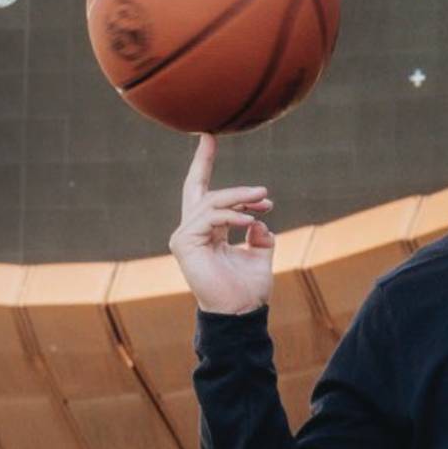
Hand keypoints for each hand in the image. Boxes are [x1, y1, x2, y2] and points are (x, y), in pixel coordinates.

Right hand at [171, 133, 276, 316]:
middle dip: (211, 166)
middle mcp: (192, 231)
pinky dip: (233, 215)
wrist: (240, 313)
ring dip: (240, 199)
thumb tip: (259, 221)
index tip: (208, 135)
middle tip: (261, 188)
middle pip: (200, 189)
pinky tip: (251, 221)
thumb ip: (260, 234)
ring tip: (264, 202)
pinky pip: (210, 217)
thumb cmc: (248, 288)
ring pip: (211, 201)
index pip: (202, 191)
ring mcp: (184, 236)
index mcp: (208, 231)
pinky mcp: (183, 243)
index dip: (203, 163)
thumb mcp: (261, 254)